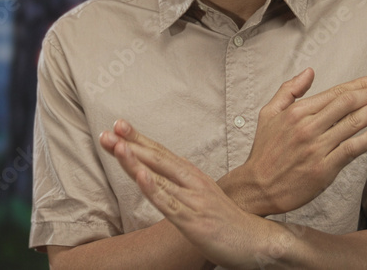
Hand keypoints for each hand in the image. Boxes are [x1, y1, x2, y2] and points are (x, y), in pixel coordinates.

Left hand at [100, 121, 290, 268]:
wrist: (257, 241)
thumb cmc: (228, 221)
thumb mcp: (203, 197)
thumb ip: (182, 186)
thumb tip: (160, 178)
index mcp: (193, 176)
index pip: (161, 152)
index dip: (140, 138)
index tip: (119, 125)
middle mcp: (193, 182)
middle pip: (157, 158)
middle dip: (131, 143)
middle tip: (109, 130)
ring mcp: (193, 200)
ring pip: (159, 176)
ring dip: (135, 160)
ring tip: (117, 144)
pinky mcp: (193, 221)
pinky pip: (169, 203)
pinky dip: (154, 188)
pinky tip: (141, 176)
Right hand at [225, 68, 366, 215]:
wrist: (257, 187)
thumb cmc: (264, 151)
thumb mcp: (268, 113)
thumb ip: (288, 90)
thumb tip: (309, 72)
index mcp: (296, 112)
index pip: (334, 93)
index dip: (358, 86)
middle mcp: (308, 127)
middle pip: (347, 104)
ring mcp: (317, 147)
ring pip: (353, 124)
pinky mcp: (324, 168)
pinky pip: (352, 149)